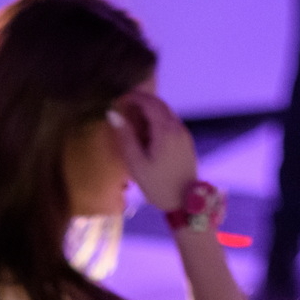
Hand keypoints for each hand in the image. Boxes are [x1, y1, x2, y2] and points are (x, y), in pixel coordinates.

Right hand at [107, 91, 197, 212]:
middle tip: (125, 107)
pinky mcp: (186, 141)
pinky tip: (148, 135)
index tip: (120, 98)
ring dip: (150, 111)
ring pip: (166, 112)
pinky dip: (158, 121)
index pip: (149, 102)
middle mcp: (177, 127)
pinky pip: (171, 123)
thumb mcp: (136, 164)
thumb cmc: (158, 185)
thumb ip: (125, 137)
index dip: (134, 96)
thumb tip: (113, 115)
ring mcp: (184, 134)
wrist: (185, 202)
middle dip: (142, 101)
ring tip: (134, 123)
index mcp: (165, 130)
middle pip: (159, 104)